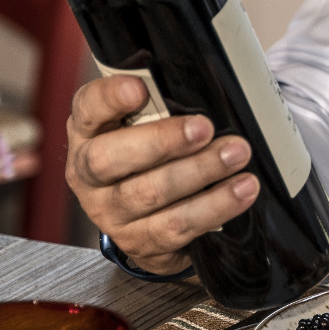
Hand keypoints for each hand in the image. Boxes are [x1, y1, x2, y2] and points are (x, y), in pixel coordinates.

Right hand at [65, 75, 259, 275]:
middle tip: (204, 128)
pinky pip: (176, 228)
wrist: (149, 219)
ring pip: (149, 194)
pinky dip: (214, 207)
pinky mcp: (140, 244)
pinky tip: (241, 191)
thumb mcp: (145, 126)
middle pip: (108, 159)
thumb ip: (160, 107)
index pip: (88, 108)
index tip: (140, 89)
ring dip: (199, 172)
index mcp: (88, 133)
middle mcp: (88, 176)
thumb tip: (200, 85)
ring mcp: (110, 214)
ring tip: (236, 155)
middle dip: (161, 142)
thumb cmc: (151, 156)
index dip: (110, 99)